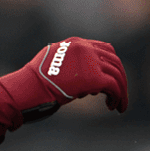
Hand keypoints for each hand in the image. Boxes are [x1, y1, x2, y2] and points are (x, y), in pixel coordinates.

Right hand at [0, 38, 128, 121]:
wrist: (28, 88)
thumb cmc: (35, 81)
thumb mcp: (54, 63)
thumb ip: (70, 63)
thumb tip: (82, 77)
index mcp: (76, 43)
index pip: (105, 49)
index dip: (112, 65)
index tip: (113, 79)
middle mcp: (86, 48)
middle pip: (115, 62)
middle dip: (120, 79)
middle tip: (119, 95)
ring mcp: (90, 62)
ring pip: (117, 75)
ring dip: (121, 92)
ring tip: (118, 106)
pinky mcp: (94, 78)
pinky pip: (114, 87)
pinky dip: (118, 97)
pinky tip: (113, 107)